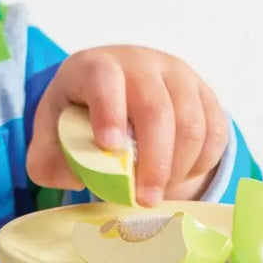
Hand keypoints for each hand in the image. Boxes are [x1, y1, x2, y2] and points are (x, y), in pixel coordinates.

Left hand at [25, 46, 228, 206]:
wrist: (118, 91)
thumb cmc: (80, 115)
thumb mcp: (51, 134)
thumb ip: (47, 160)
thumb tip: (74, 177)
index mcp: (95, 66)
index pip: (104, 80)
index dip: (109, 112)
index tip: (110, 147)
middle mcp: (140, 63)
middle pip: (156, 109)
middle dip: (154, 162)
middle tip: (145, 199)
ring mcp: (177, 75)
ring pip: (191, 123)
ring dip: (178, 167)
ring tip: (158, 192)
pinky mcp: (204, 92)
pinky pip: (215, 131)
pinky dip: (201, 162)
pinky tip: (178, 175)